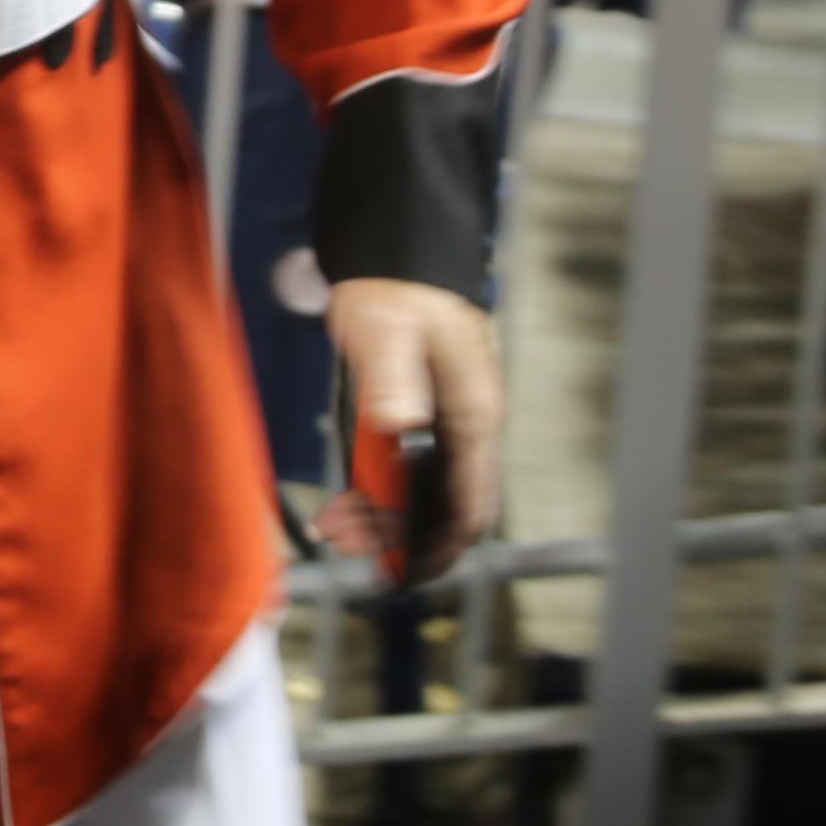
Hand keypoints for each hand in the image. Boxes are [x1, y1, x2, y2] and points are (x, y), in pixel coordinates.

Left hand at [319, 279, 503, 560]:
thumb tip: (400, 427)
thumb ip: (394, 382)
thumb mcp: (389, 335)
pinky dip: (389, 490)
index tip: (404, 573)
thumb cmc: (396, 287)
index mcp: (473, 413)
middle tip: (371, 563)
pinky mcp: (429, 411)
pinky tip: (357, 499)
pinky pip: (416, 467)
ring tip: (352, 534)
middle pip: (456, 506)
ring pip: (435, 490)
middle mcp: (469, 422)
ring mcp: (451, 418)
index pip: (471, 503)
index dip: (441, 547)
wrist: (397, 252)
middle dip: (416, 541)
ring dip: (399, 519)